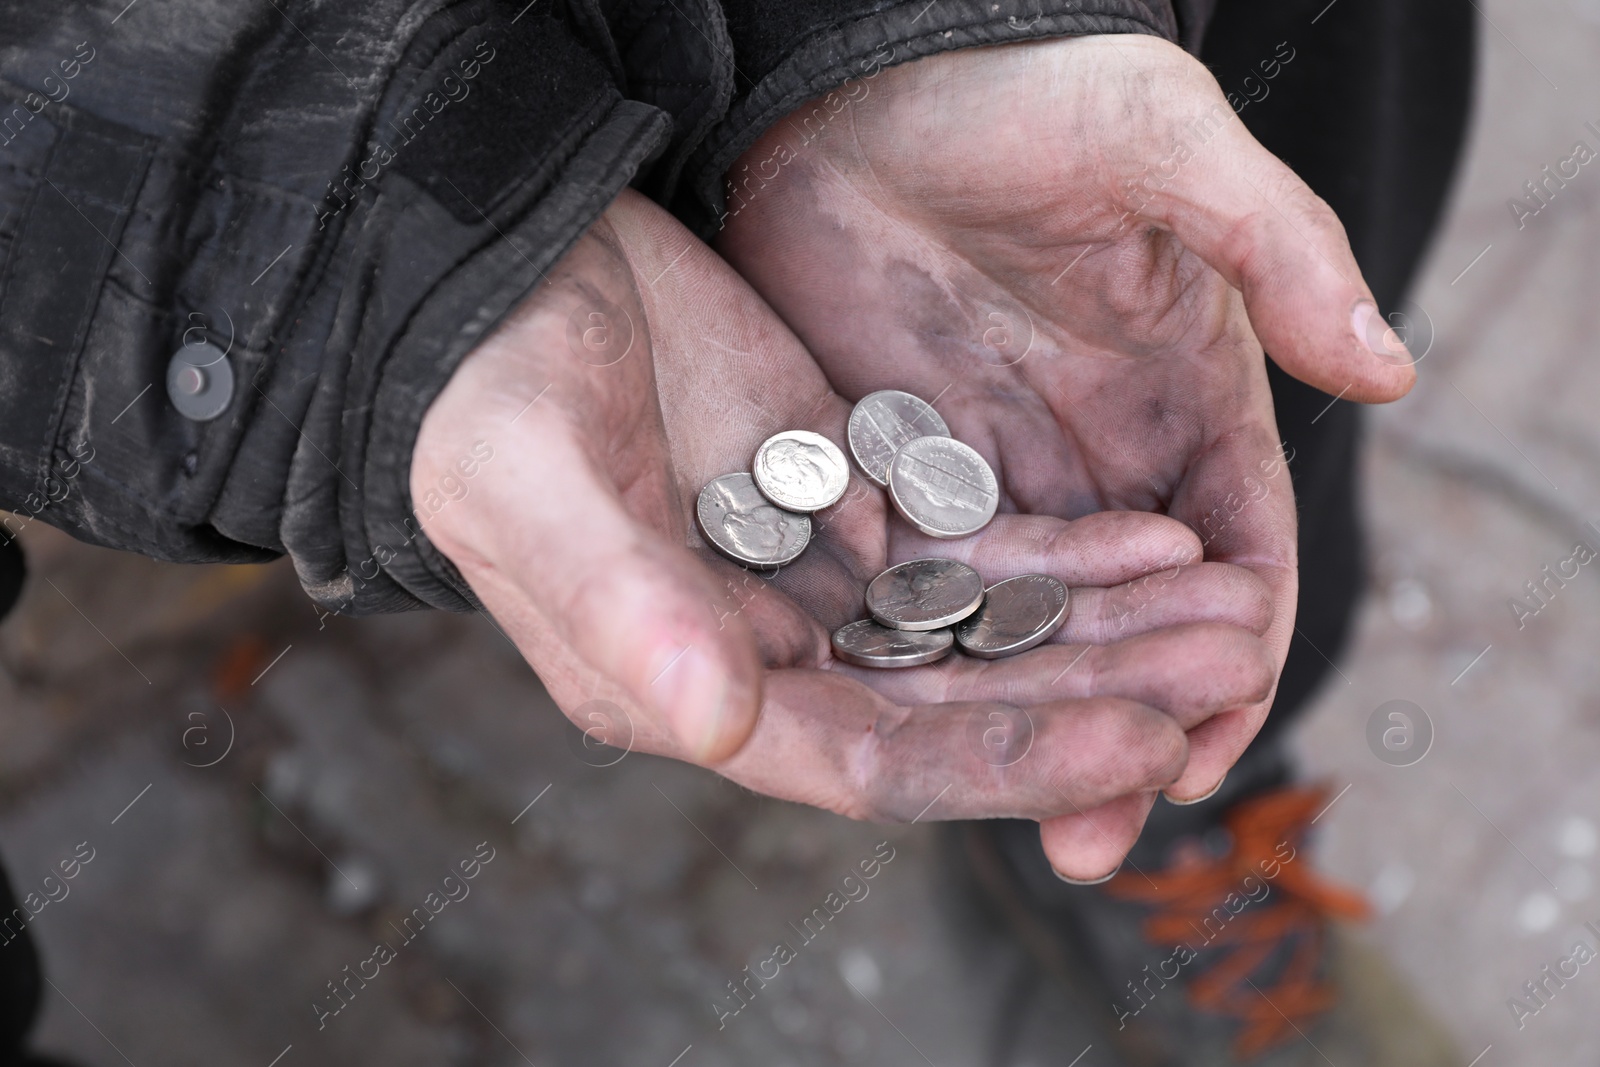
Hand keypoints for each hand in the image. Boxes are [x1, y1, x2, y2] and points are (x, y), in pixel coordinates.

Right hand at [412, 190, 1276, 836]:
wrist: (505, 276)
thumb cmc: (487, 389)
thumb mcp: (531, 483)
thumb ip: (623, 607)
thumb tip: (721, 722)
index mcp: (690, 688)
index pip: (877, 759)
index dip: (1012, 757)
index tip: (1142, 742)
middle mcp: (770, 656)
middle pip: (961, 701)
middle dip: (1099, 691)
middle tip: (1232, 661)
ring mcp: (819, 579)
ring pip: (988, 628)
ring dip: (1108, 626)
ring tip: (1233, 607)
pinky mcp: (853, 499)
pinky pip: (979, 543)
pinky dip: (1069, 550)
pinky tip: (1162, 543)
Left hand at [718, 35, 1412, 870]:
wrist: (867, 74)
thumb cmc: (1030, 92)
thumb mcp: (1167, 149)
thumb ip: (1278, 253)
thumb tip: (1394, 375)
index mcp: (1190, 393)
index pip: (1235, 548)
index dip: (1230, 649)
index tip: (1203, 739)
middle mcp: (1101, 451)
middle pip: (1130, 616)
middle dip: (1125, 722)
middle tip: (1096, 834)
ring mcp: (999, 466)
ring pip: (1031, 620)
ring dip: (1027, 719)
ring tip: (1016, 819)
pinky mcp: (902, 464)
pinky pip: (927, 579)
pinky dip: (935, 655)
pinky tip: (913, 727)